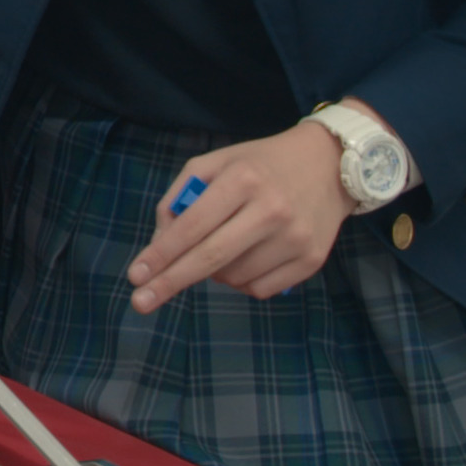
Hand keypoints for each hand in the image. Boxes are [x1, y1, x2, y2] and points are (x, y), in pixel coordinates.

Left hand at [125, 114, 362, 312]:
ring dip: (213, 273)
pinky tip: (246, 258)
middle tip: (141, 302)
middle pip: (211, 257)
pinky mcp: (312, 260)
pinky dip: (242, 281)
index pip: (193, 225)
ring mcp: (296, 238)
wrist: (329, 165)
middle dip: (171, 282)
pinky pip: (260, 289)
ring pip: (234, 277)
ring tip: (222, 248)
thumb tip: (159, 245)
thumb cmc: (259, 165)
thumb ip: (180, 198)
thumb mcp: (215, 164)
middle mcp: (271, 210)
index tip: (135, 276)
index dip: (161, 254)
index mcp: (243, 180)